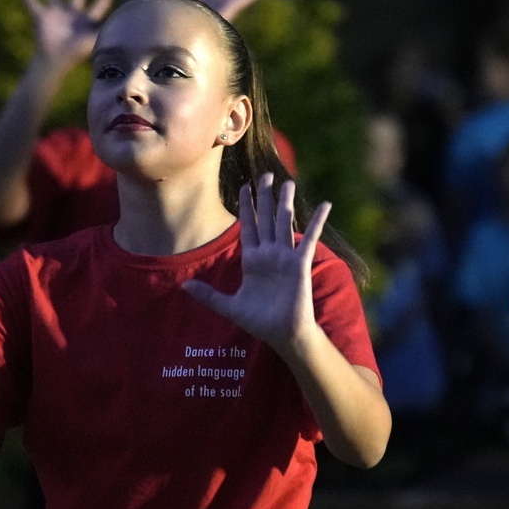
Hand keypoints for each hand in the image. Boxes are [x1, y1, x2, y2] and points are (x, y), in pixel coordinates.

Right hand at [21, 0, 113, 67]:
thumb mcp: (94, 37)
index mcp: (86, 20)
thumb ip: (107, 28)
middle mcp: (72, 15)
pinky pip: (32, 4)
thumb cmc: (76, 52)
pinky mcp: (41, 17)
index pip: (97, 7)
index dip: (103, 0)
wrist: (55, 60)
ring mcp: (56, 15)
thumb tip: (125, 20)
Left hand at [183, 174, 330, 354]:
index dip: (247, 206)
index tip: (245, 186)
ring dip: (285, 203)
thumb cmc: (259, 321)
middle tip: (265, 174)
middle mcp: (269, 254)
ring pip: (284, 223)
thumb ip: (208, 295)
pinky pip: (308, 239)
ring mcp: (285, 258)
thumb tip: (183, 287)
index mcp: (252, 260)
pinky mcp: (299, 264)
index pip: (248, 226)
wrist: (281, 334)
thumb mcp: (228, 306)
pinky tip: (325, 204)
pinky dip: (317, 222)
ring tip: (287, 182)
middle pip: (266, 218)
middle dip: (265, 197)